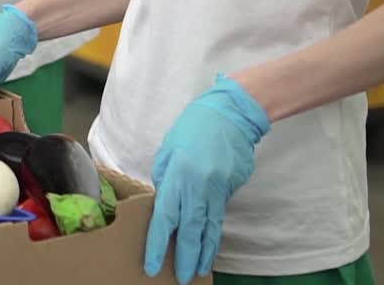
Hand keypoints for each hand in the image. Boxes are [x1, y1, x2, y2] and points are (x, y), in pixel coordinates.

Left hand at [145, 75, 270, 283]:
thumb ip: (165, 178)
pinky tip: (209, 247)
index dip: (158, 245)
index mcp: (178, 175)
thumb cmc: (193, 128)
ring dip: (203, 252)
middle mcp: (198, 187)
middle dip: (185, 258)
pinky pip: (219, 216)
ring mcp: (217, 189)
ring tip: (197, 271)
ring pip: (209, 228)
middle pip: (190, 230)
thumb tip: (165, 201)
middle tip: (181, 280)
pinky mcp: (231, 189)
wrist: (231, 115)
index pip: (165, 218)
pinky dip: (213, 234)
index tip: (153, 265)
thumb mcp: (169, 150)